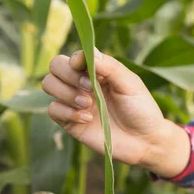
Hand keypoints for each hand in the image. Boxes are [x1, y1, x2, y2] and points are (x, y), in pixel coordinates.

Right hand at [42, 48, 188, 175]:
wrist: (144, 141)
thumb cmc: (141, 109)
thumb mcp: (130, 84)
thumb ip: (110, 67)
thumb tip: (90, 52)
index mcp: (97, 71)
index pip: (74, 57)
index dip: (75, 60)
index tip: (83, 67)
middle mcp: (82, 84)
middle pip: (55, 67)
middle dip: (68, 75)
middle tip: (89, 88)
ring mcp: (74, 102)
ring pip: (49, 84)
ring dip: (66, 93)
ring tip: (89, 104)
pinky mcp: (70, 121)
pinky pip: (53, 110)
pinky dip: (67, 112)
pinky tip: (88, 119)